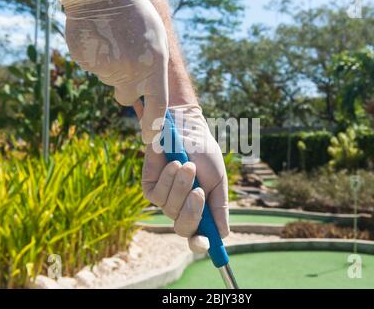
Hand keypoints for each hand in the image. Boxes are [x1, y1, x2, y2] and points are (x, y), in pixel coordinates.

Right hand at [60, 0, 168, 143]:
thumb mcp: (157, 41)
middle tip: (125, 60)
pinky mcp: (86, 62)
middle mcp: (131, 71)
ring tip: (113, 41)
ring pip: (108, 80)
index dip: (153, 126)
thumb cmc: (136, 16)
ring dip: (111, 67)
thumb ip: (154, 70)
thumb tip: (147, 97)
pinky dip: (97, 59)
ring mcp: (106, 68)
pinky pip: (93, 69)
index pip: (157, 106)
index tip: (148, 138)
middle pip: (124, 97)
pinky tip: (100, 40)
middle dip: (124, 87)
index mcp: (153, 66)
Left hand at [142, 105, 229, 252]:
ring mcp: (165, 200)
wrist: (186, 131)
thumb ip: (219, 207)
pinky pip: (158, 196)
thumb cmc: (204, 155)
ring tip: (188, 165)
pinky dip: (168, 179)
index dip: (201, 243)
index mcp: (200, 210)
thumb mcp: (217, 181)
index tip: (205, 243)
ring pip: (171, 209)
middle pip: (184, 228)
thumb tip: (223, 235)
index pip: (198, 236)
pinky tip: (174, 163)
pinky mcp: (150, 189)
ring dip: (181, 187)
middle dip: (192, 211)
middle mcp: (182, 209)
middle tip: (199, 191)